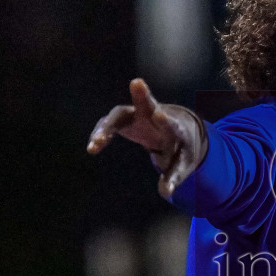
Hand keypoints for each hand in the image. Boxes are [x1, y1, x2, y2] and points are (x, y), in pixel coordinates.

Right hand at [86, 78, 208, 198]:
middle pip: (148, 103)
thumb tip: (166, 193)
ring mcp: (137, 114)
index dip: (165, 121)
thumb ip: (174, 177)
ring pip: (120, 114)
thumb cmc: (180, 147)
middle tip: (137, 83)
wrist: (175, 127)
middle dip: (143, 95)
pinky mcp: (123, 119)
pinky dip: (100, 133)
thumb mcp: (182, 164)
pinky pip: (108, 124)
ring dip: (107, 126)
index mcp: (174, 127)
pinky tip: (93, 148)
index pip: (171, 124)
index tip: (159, 115)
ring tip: (96, 144)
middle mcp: (155, 115)